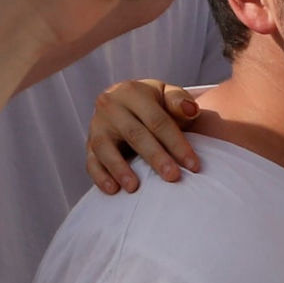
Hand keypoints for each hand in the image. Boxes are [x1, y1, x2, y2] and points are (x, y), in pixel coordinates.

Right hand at [84, 76, 209, 192]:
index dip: (177, 143)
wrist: (127, 105)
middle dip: (154, 156)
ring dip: (119, 168)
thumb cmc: (155, 106)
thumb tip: (189, 109)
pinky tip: (113, 190)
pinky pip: (90, 161)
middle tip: (173, 177)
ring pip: (105, 146)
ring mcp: (97, 125)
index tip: (194, 166)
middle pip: (134, 133)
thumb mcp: (168, 96)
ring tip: (134, 187)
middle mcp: (110, 105)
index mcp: (132, 92)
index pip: (157, 120)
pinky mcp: (89, 143)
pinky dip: (100, 176)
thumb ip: (180, 102)